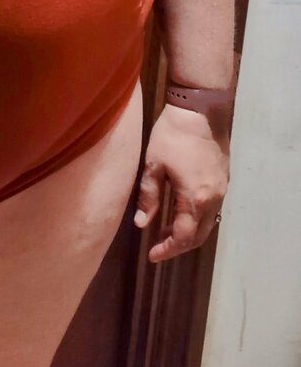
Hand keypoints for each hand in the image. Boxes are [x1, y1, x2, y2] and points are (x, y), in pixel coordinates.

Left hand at [134, 102, 229, 261]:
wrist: (200, 111)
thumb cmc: (172, 136)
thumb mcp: (153, 165)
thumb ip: (148, 197)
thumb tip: (142, 224)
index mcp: (195, 198)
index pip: (184, 236)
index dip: (168, 249)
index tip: (152, 255)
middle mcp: (213, 199)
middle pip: (199, 236)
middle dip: (179, 245)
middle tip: (159, 247)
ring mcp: (222, 190)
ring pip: (207, 223)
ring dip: (189, 232)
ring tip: (166, 231)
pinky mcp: (223, 180)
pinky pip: (212, 210)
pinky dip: (197, 218)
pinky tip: (181, 212)